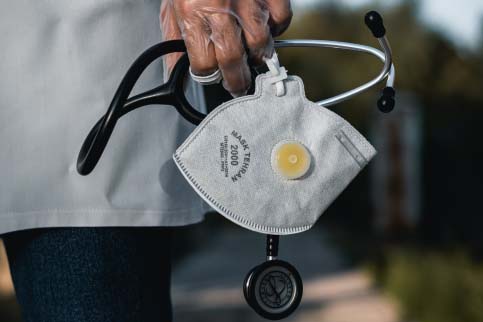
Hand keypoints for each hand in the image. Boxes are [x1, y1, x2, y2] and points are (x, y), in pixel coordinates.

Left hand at [160, 0, 291, 96]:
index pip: (204, 64)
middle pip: (233, 61)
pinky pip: (281, 21)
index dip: (208, 75)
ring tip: (252, 56)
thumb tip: (174, 72)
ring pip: (261, 45)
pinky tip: (264, 26)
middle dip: (236, 81)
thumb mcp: (170, 6)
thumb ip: (173, 39)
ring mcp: (249, 0)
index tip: (212, 76)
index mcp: (192, 13)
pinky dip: (276, 29)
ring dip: (258, 56)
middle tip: (238, 86)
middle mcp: (221, 9)